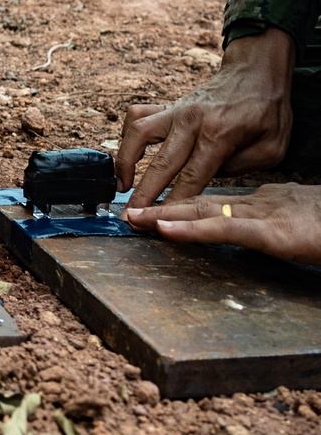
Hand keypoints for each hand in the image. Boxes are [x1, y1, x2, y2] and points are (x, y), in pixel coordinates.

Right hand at [116, 27, 293, 207]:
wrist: (256, 71)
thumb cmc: (267, 110)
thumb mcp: (272, 147)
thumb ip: (243, 168)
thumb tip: (213, 179)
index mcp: (218, 134)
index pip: (190, 177)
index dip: (173, 203)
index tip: (159, 223)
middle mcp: (191, 121)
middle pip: (160, 164)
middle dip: (143, 194)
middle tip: (130, 216)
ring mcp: (176, 110)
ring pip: (137, 134)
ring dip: (125, 162)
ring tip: (121, 186)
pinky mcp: (169, 105)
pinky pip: (138, 116)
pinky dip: (127, 136)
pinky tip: (128, 155)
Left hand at [125, 183, 320, 264]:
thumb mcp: (303, 226)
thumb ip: (278, 225)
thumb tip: (259, 230)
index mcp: (268, 202)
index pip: (217, 202)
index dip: (184, 205)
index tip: (155, 209)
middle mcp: (261, 203)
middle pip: (203, 203)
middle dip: (165, 207)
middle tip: (131, 212)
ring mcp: (266, 215)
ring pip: (206, 212)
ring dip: (166, 215)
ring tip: (135, 219)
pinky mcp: (273, 232)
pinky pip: (224, 228)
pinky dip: (192, 228)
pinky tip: (166, 229)